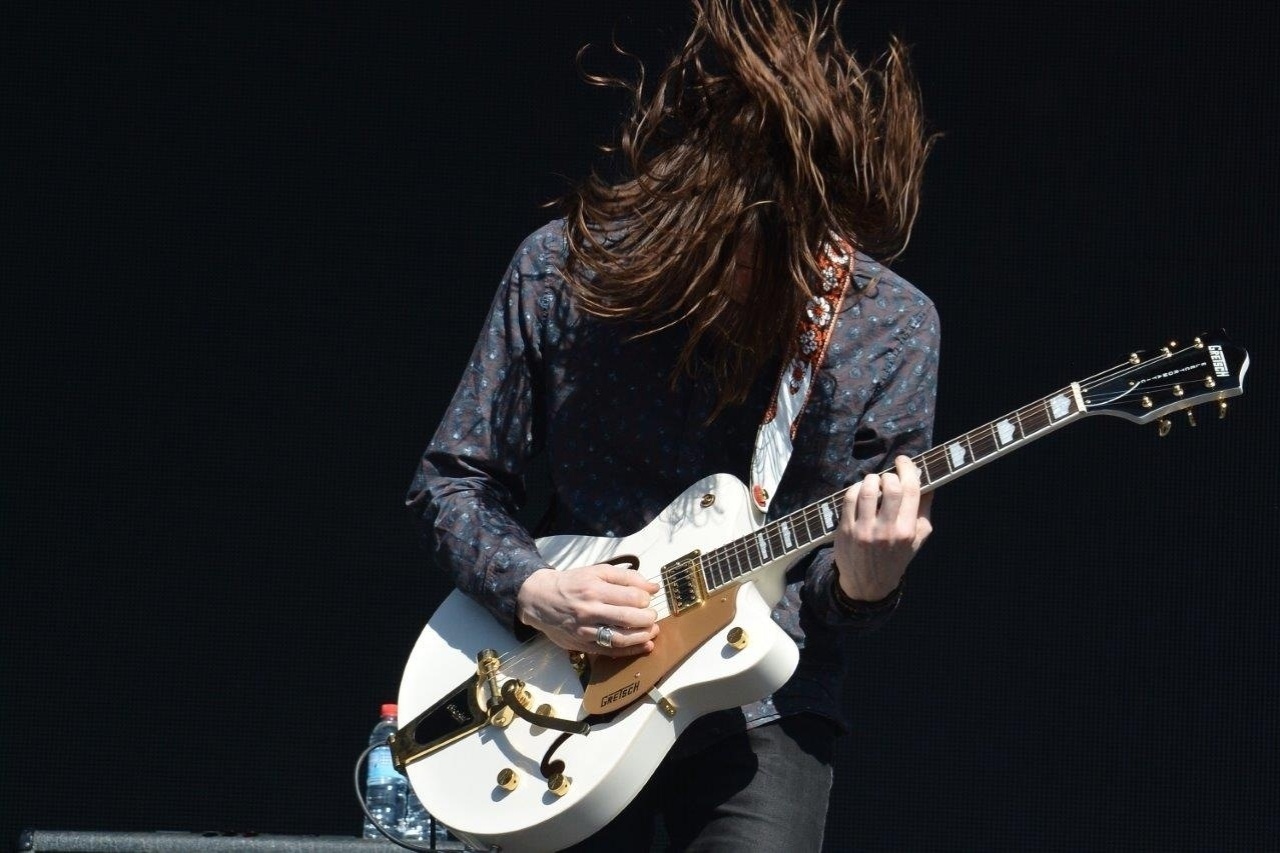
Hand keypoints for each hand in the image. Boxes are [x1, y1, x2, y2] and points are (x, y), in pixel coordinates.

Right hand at [516, 564, 660, 656]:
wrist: (540, 599)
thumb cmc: (572, 583)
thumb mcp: (597, 572)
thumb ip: (627, 577)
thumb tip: (653, 588)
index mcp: (594, 588)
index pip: (631, 597)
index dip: (645, 599)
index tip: (646, 599)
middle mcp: (589, 610)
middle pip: (628, 618)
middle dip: (648, 618)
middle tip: (652, 616)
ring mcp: (585, 630)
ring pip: (620, 638)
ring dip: (642, 636)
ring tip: (652, 631)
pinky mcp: (582, 645)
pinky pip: (610, 651)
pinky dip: (631, 651)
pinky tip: (644, 646)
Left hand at [833, 455, 932, 601]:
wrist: (868, 584)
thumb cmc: (896, 556)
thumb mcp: (917, 537)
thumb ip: (924, 509)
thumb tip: (927, 480)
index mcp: (907, 530)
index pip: (911, 490)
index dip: (908, 469)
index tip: (904, 461)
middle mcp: (886, 530)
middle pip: (890, 487)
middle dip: (890, 475)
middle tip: (889, 476)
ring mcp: (864, 530)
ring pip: (867, 490)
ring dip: (871, 479)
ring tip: (874, 482)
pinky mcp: (846, 529)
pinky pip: (849, 498)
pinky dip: (856, 488)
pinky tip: (860, 491)